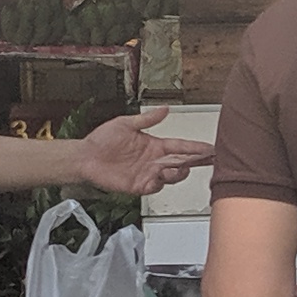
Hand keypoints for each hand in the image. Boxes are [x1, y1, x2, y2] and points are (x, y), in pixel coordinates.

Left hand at [74, 105, 215, 196]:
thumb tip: (165, 109)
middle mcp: (154, 160)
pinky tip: (161, 175)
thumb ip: (147, 119)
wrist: (85, 157)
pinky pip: (155, 187)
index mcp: (154, 145)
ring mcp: (147, 174)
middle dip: (198, 162)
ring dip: (179, 172)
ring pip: (172, 176)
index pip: (181, 146)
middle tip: (211, 160)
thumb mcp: (126, 123)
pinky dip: (160, 182)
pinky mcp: (138, 186)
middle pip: (182, 162)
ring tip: (181, 167)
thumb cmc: (102, 140)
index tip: (210, 148)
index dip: (195, 148)